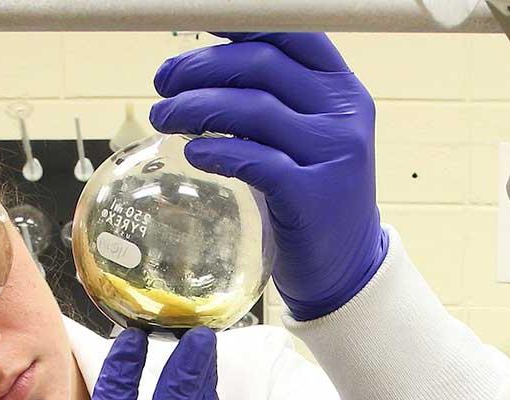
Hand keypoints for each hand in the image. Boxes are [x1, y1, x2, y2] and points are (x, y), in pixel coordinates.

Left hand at [151, 32, 385, 321]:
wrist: (345, 264)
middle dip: (202, 67)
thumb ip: (269, 97)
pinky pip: (254, 160)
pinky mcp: (314, 196)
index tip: (196, 21)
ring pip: (254, 109)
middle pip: (263, 66)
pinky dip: (216, 150)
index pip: (293, 34)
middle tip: (163, 81)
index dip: (241, 23)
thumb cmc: (309, 191)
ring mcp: (334, 154)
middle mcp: (345, 114)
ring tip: (164, 116)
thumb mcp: (303, 134)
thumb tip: (199, 64)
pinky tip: (193, 152)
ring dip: (196, 107)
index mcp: (342, 89)